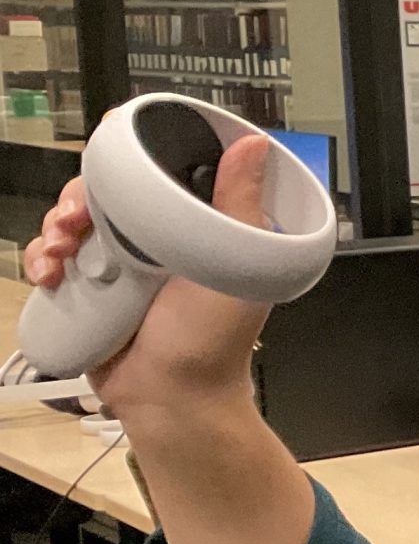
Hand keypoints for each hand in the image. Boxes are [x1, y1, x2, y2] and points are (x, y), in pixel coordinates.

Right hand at [21, 139, 272, 419]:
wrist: (171, 399)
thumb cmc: (213, 339)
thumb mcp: (236, 265)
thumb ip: (239, 205)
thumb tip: (252, 145)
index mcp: (192, 226)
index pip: (158, 173)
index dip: (131, 156)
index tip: (108, 144)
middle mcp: (153, 239)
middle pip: (105, 191)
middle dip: (81, 195)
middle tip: (76, 217)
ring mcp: (117, 264)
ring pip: (73, 221)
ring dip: (55, 227)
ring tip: (59, 252)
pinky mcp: (88, 290)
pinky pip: (53, 260)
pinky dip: (41, 260)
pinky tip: (48, 274)